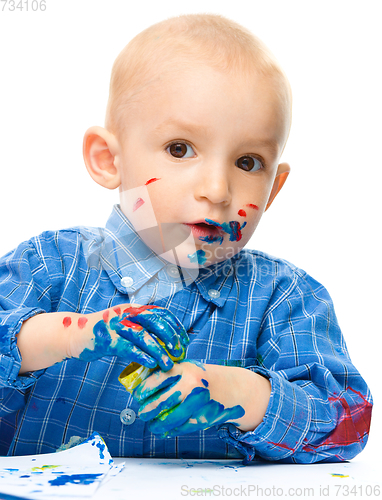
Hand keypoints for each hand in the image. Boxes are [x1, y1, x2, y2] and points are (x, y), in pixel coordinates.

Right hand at [69, 304, 188, 370]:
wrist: (74, 335)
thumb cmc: (103, 333)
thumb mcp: (124, 325)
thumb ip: (141, 328)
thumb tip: (164, 340)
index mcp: (133, 308)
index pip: (160, 313)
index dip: (175, 326)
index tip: (185, 340)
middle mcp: (127, 314)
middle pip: (155, 322)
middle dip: (171, 338)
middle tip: (180, 353)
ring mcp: (117, 326)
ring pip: (144, 336)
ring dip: (159, 351)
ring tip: (168, 364)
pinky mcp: (108, 340)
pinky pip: (129, 348)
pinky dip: (142, 356)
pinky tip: (151, 364)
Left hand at [132, 361, 245, 437]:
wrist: (230, 388)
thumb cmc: (201, 377)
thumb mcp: (186, 368)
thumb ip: (168, 373)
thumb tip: (140, 386)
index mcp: (184, 369)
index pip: (156, 380)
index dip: (142, 390)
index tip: (138, 396)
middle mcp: (191, 385)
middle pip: (160, 403)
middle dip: (146, 411)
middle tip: (142, 413)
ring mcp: (197, 403)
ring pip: (169, 419)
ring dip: (156, 425)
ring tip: (152, 425)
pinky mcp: (203, 418)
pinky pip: (181, 428)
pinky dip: (171, 430)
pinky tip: (166, 430)